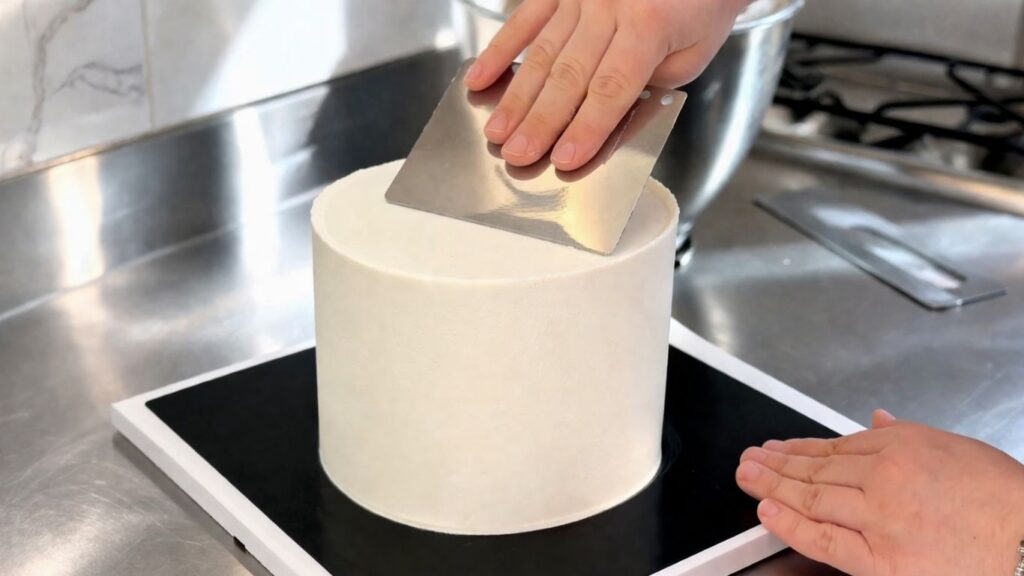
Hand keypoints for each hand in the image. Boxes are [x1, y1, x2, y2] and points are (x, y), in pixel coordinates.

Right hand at [464, 0, 747, 169]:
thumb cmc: (700, 3)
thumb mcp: (695, 50)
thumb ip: (653, 83)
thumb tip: (607, 113)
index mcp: (649, 24)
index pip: (612, 88)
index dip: (587, 126)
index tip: (565, 158)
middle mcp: (609, 5)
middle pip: (569, 75)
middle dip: (541, 121)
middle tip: (518, 155)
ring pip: (542, 52)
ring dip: (517, 97)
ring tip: (498, 132)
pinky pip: (525, 19)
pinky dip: (500, 50)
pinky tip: (480, 78)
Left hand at [735, 409, 1023, 575]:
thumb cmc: (1000, 497)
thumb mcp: (952, 448)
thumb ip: (905, 434)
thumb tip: (875, 419)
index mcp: (899, 446)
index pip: (832, 447)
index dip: (797, 449)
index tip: (775, 449)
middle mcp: (884, 478)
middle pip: (816, 470)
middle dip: (775, 465)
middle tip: (748, 462)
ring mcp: (879, 518)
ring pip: (813, 499)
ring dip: (772, 488)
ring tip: (748, 480)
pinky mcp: (882, 560)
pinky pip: (825, 540)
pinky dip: (791, 525)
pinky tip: (767, 513)